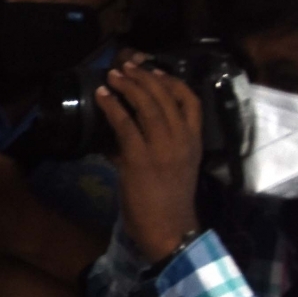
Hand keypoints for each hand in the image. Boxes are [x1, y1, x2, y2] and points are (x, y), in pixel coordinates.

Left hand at [99, 60, 203, 262]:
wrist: (170, 231)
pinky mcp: (141, 159)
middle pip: (167, 97)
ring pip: (148, 106)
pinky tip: (103, 96)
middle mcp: (182, 141)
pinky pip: (125, 125)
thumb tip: (120, 133)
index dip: (173, 82)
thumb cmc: (167, 202)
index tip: (157, 71)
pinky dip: (113, 107)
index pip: (192, 102)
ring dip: (129, 86)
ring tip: (113, 75)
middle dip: (145, 77)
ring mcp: (163, 149)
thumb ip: (151, 147)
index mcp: (194, 143)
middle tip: (127, 66)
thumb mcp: (170, 168)